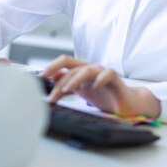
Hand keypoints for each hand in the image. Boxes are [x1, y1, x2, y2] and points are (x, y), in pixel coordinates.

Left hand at [41, 55, 159, 117]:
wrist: (125, 103)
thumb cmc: (103, 95)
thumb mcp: (81, 91)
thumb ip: (67, 83)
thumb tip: (52, 77)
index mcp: (81, 69)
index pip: (64, 62)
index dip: (52, 66)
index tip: (41, 76)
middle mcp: (90, 68)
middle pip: (72, 63)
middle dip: (59, 76)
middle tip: (50, 86)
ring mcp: (103, 71)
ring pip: (87, 69)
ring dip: (75, 79)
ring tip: (67, 90)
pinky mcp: (115, 79)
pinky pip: (108, 74)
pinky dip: (100, 79)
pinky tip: (94, 87)